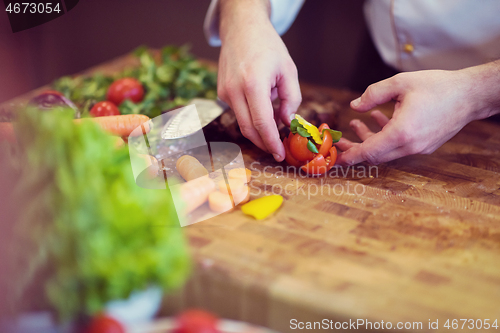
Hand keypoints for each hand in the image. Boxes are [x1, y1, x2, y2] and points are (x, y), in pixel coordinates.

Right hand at [217, 0, 301, 161]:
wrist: (241, 28)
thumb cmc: (268, 46)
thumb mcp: (288, 70)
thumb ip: (291, 99)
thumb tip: (287, 122)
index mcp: (253, 84)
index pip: (262, 124)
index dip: (272, 143)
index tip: (280, 155)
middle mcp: (234, 90)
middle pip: (249, 130)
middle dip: (264, 143)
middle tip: (278, 150)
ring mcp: (224, 92)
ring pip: (242, 123)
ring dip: (258, 131)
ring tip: (274, 129)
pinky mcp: (221, 92)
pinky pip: (238, 112)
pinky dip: (251, 117)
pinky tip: (261, 109)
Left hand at [336, 66, 499, 165]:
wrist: (471, 95)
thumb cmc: (438, 86)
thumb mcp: (400, 83)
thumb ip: (373, 94)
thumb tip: (354, 105)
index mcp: (402, 132)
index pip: (369, 152)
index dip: (350, 155)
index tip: (336, 157)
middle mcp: (410, 145)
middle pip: (375, 155)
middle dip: (356, 148)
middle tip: (340, 140)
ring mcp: (419, 148)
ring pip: (386, 151)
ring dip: (370, 139)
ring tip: (357, 123)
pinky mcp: (425, 145)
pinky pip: (398, 146)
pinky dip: (385, 136)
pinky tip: (378, 118)